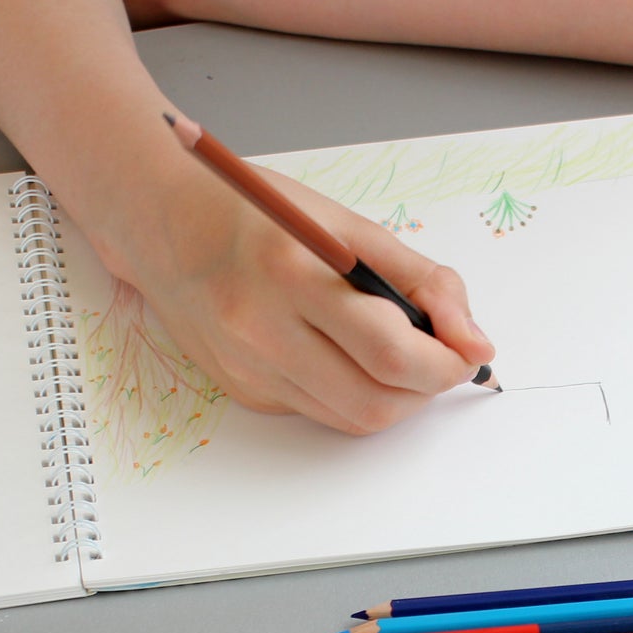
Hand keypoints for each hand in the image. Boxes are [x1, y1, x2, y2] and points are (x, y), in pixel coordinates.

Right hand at [112, 162, 494, 434]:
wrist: (159, 221)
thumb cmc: (257, 213)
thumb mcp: (347, 226)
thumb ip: (421, 281)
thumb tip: (473, 340)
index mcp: (294, 274)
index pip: (391, 352)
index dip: (444, 364)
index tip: (466, 351)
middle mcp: (263, 330)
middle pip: (374, 402)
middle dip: (425, 391)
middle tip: (439, 361)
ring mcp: (248, 369)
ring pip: (350, 419)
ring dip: (394, 399)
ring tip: (399, 357)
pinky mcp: (242, 391)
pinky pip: (318, 412)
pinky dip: (350, 394)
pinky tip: (345, 356)